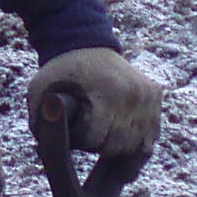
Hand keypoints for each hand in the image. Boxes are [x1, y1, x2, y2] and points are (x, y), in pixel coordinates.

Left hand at [27, 48, 161, 158]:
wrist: (87, 44)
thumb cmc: (62, 71)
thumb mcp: (40, 90)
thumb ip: (40, 121)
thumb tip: (45, 153)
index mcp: (107, 92)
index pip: (96, 139)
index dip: (80, 141)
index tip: (72, 132)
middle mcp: (134, 94)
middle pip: (118, 145)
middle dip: (99, 147)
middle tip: (87, 136)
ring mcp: (149, 96)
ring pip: (138, 146)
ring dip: (118, 148)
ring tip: (103, 136)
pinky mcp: (156, 97)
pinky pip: (151, 136)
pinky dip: (136, 144)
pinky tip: (122, 145)